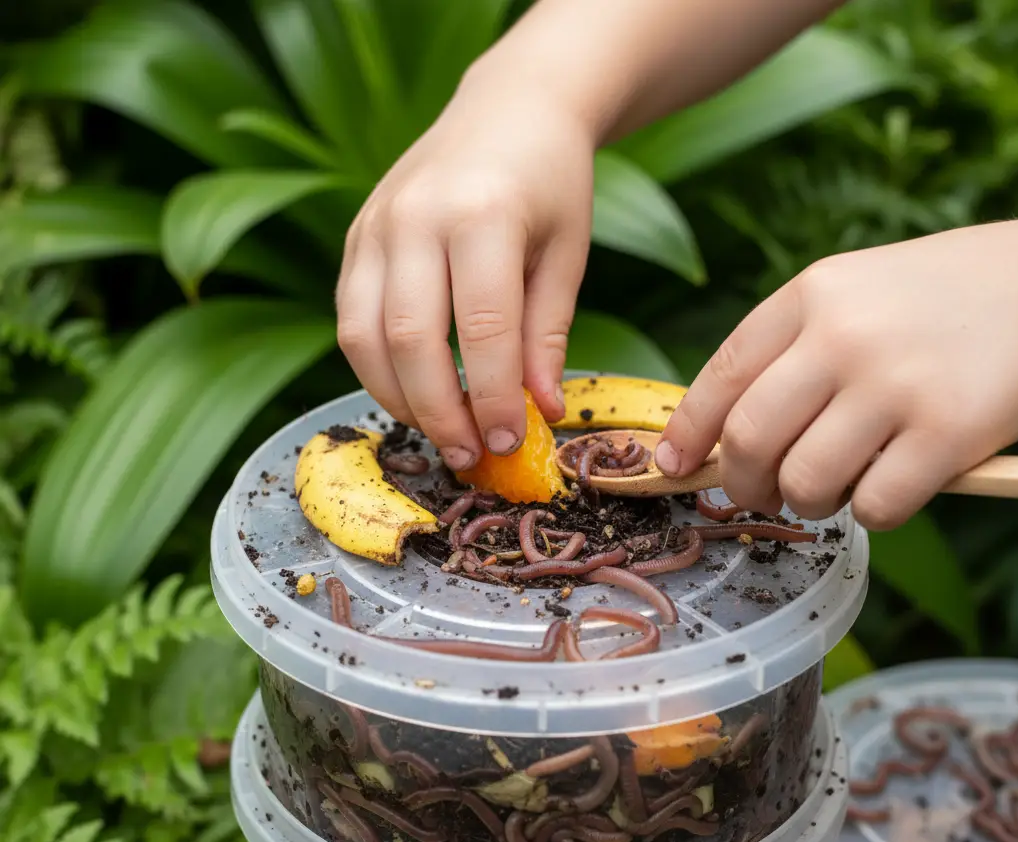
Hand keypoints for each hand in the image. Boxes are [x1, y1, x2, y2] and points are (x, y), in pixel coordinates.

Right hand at [336, 68, 594, 470]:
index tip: (510, 441)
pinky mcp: (355, 238)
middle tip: (471, 454)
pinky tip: (414, 393)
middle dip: (440, 412)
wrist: (509, 108)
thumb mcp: (565, 255)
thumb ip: (546, 336)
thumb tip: (542, 412)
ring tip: (443, 432)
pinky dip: (377, 370)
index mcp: (482, 214)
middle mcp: (415, 216)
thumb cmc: (550, 183)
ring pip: (364, 338)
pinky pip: (351, 321)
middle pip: (410, 341)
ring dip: (400, 400)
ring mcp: (375, 225)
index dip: (495, 397)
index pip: (483, 330)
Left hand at [655, 222, 1017, 529]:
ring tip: (837, 485)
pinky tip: (891, 486)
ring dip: (809, 502)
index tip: (675, 465)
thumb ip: (789, 354)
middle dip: (742, 483)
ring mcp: (895, 382)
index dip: (689, 432)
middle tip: (761, 493)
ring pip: (804, 482)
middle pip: (748, 439)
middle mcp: (843, 335)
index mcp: (810, 296)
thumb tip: (720, 438)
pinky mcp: (948, 430)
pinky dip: (870, 513)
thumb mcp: (853, 297)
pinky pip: (872, 507)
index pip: (722, 376)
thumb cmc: (939, 302)